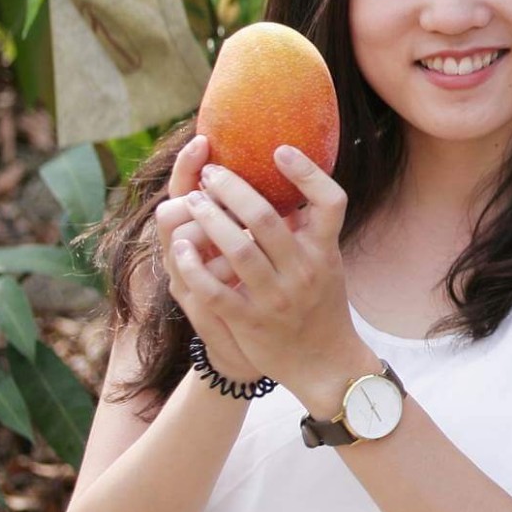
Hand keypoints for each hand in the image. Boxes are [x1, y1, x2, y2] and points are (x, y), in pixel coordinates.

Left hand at [167, 145, 360, 399]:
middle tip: (211, 174)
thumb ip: (308, 232)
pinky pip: (214, 289)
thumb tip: (283, 188)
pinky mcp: (250, 321)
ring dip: (208, 219)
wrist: (323, 361)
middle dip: (232, 190)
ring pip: (236, 249)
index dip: (308, 174)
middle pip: (266, 218)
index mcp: (325, 251)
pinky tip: (180, 247)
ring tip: (192, 200)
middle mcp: (304, 271)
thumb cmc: (321, 305)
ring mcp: (276, 297)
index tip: (281, 150)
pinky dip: (194, 265)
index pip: (331, 202)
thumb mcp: (326, 264)